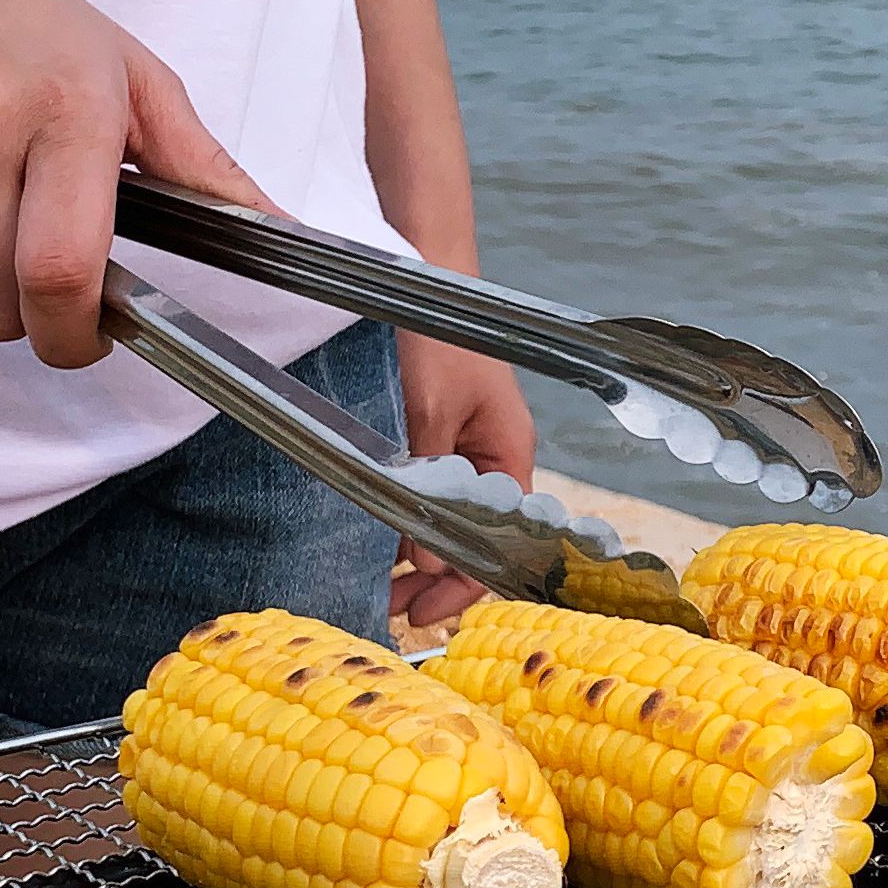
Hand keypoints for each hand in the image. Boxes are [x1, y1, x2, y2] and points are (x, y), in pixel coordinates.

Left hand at [392, 332, 538, 629]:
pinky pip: (428, 495)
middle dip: (436, 578)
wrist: (424, 275)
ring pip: (447, 521)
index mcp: (509, 454)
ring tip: (378, 586)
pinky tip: (378, 542)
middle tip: (390, 609)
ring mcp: (465, 449)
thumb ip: (431, 487)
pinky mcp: (437, 437)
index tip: (425, 612)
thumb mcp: (430, 413)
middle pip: (475, 538)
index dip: (466, 583)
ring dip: (416, 553)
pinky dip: (406, 521)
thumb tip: (428, 562)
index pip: (501, 541)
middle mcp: (493, 459)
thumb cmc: (440, 336)